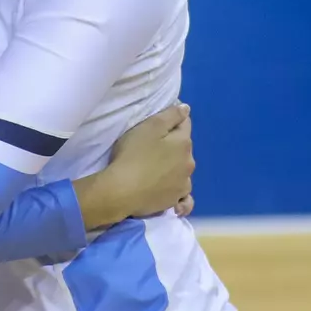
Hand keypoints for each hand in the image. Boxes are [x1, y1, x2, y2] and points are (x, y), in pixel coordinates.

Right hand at [72, 103, 193, 229]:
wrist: (121, 191)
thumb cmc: (133, 155)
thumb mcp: (149, 127)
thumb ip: (170, 115)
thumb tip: (186, 109)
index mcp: (184, 143)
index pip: (185, 124)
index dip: (172, 121)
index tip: (157, 124)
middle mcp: (189, 164)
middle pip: (184, 149)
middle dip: (173, 146)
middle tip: (151, 148)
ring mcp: (183, 185)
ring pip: (182, 172)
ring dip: (175, 170)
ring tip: (157, 172)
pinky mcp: (173, 201)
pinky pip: (183, 199)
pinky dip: (181, 197)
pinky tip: (172, 196)